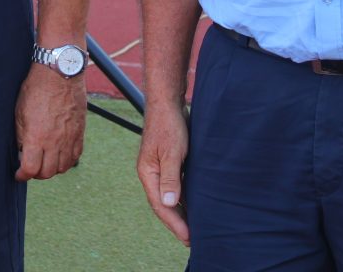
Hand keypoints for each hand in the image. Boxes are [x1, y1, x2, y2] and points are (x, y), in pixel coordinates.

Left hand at [14, 64, 85, 181]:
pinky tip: (60, 155)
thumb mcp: (20, 112)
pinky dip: (67, 160)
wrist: (60, 73)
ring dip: (52, 169)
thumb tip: (22, 151)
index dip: (22, 175)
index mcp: (37, 137)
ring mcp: (69, 138)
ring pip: (63, 167)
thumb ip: (22, 135)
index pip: (30, 169)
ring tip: (45, 161)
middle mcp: (55, 141)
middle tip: (31, 167)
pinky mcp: (79, 132)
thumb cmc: (36, 89)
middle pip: (47, 172)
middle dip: (36, 174)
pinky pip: (75, 156)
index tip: (19, 174)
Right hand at [137, 103, 189, 243]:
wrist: (168, 103)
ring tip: (194, 228)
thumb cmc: (169, 125)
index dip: (174, 223)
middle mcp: (152, 173)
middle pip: (162, 204)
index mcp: (147, 173)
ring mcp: (160, 168)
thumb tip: (168, 204)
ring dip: (180, 212)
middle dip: (176, 222)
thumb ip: (171, 178)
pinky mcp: (170, 163)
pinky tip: (194, 205)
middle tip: (191, 240)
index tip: (188, 237)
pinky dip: (184, 198)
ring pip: (169, 196)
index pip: (159, 205)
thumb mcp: (172, 152)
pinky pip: (176, 186)